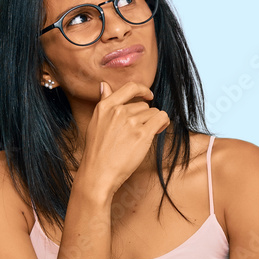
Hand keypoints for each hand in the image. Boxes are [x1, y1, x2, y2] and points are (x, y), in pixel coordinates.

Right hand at [78, 80, 170, 195]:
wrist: (99, 173)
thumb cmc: (97, 151)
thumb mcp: (96, 122)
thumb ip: (104, 102)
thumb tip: (104, 85)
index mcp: (106, 106)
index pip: (130, 87)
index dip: (143, 89)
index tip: (148, 95)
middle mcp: (118, 111)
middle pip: (143, 105)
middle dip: (145, 117)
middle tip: (141, 131)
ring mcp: (130, 122)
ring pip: (153, 113)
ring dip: (153, 123)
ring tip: (143, 137)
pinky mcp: (142, 134)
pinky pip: (161, 118)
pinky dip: (163, 123)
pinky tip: (158, 130)